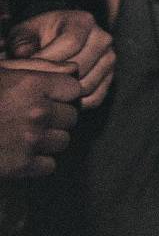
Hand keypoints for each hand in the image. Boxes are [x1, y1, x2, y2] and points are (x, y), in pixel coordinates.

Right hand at [0, 58, 79, 177]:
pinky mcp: (21, 167)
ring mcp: (30, 141)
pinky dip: (37, 163)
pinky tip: (19, 154)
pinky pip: (49, 165)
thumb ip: (38, 68)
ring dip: (48, 140)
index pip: (74, 89)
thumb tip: (75, 68)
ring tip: (25, 136)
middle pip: (71, 116)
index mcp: (31, 85)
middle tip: (33, 118)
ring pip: (63, 141)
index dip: (62, 93)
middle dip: (56, 117)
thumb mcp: (1, 72)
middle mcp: (37, 112)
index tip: (49, 97)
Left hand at [9, 10, 114, 107]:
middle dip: (55, 78)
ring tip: (47, 90)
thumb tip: (27, 59)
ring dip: (65, 92)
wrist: (55, 42)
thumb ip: (23, 44)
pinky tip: (60, 96)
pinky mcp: (110, 77)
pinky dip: (77, 103)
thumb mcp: (25, 33)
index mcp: (83, 21)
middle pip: (80, 67)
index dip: (49, 59)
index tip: (30, 69)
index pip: (71, 43)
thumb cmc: (38, 36)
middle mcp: (102, 38)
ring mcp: (109, 58)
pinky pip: (94, 98)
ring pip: (87, 86)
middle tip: (36, 83)